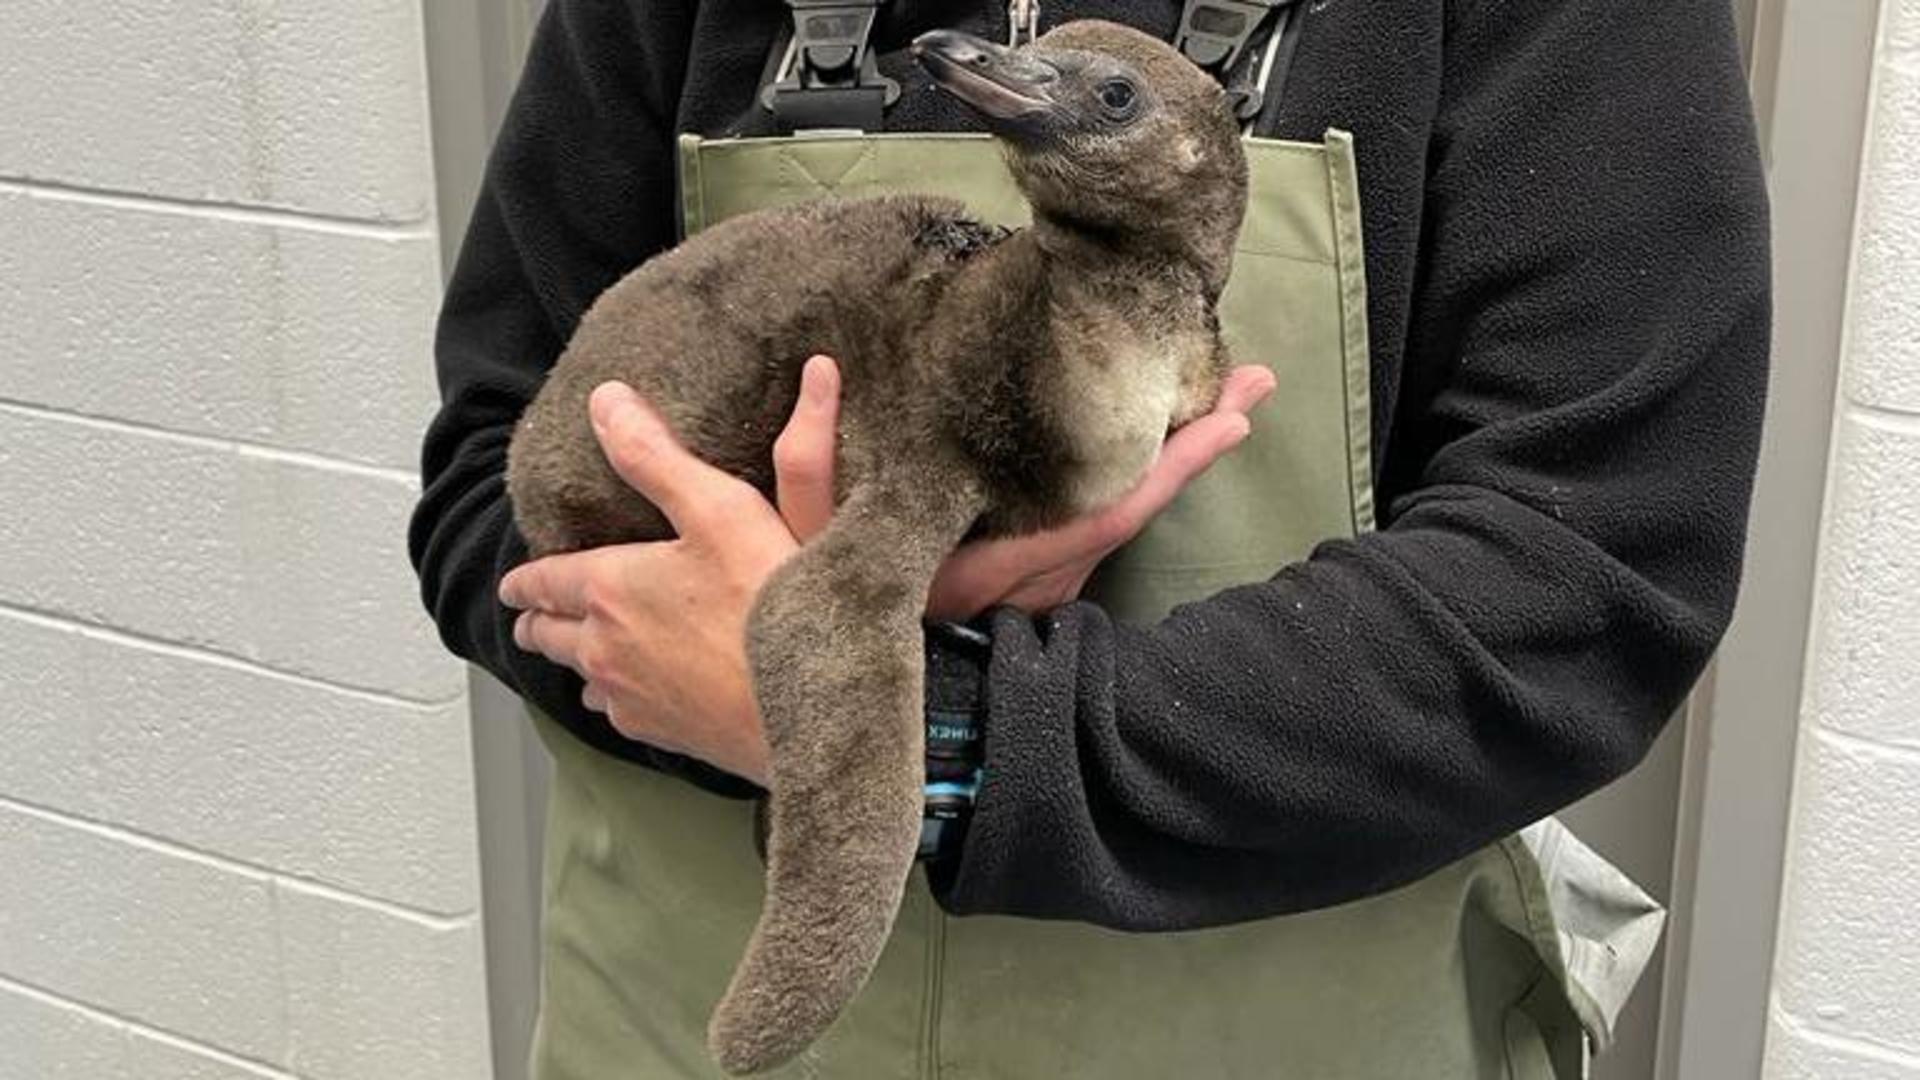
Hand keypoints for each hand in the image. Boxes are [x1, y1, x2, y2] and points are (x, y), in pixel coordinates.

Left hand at [499, 358, 844, 784]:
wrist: (811, 701)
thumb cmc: (769, 602)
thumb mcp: (717, 507)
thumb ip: (654, 454)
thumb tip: (607, 402)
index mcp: (609, 589)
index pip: (544, 582)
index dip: (525, 580)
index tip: (514, 584)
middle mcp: (606, 648)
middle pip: (550, 637)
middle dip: (539, 623)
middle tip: (531, 618)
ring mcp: (633, 698)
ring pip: (583, 679)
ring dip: (577, 663)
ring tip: (580, 657)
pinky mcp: (665, 736)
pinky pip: (620, 715)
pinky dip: (616, 699)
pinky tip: (633, 696)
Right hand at [770, 363, 1277, 621]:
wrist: (834, 699)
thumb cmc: (820, 619)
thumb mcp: (794, 538)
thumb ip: (806, 461)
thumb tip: (822, 371)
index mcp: (987, 571)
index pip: (1100, 514)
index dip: (1170, 468)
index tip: (1232, 419)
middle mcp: (1029, 588)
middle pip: (1135, 511)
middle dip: (1198, 446)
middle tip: (1260, 381)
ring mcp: (1039, 594)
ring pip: (1125, 521)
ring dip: (1177, 460)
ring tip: (1230, 392)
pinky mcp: (1037, 588)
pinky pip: (1103, 527)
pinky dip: (1142, 483)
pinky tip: (1163, 440)